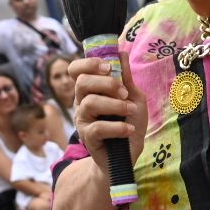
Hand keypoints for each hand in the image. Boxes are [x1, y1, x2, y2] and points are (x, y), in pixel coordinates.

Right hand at [69, 55, 146, 184]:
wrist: (127, 155)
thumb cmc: (129, 123)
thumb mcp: (133, 98)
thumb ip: (126, 79)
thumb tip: (122, 53)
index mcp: (90, 90)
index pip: (76, 70)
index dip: (89, 64)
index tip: (108, 67)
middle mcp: (82, 102)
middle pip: (82, 82)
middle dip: (107, 83)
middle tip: (124, 93)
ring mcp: (82, 120)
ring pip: (90, 103)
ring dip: (115, 105)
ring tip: (131, 111)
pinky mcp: (87, 138)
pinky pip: (98, 127)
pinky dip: (117, 127)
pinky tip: (129, 130)